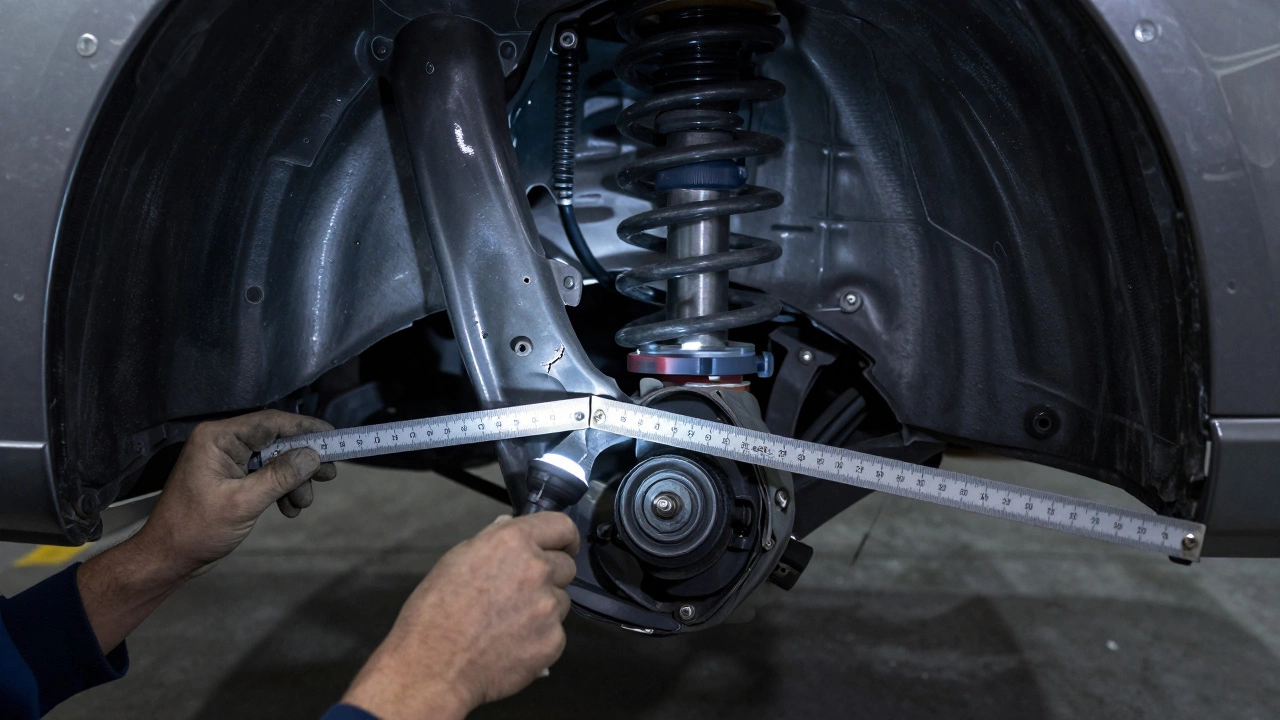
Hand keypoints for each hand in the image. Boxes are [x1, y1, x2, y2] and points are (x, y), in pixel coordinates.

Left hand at [78, 410, 335, 655]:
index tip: (335, 438)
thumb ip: (280, 476)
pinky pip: (266, 476)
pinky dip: (281, 490)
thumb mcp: (243, 502)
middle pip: (276, 441)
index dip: (305, 429)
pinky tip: (289, 509)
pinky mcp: (232, 479)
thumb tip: (313, 456)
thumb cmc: (197, 528)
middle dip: (302, 460)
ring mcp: (228, 461)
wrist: (168, 558)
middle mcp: (223, 443)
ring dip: (294, 481)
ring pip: (275, 461)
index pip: (270, 423)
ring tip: (303, 503)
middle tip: (329, 476)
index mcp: (218, 438)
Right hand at [341, 512, 579, 719]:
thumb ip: (492, 541)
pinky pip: (555, 632)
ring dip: (543, 608)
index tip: (563, 547)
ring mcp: (548, 607)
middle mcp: (537, 570)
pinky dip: (539, 638)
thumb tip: (509, 527)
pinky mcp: (553, 640)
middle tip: (522, 593)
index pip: (561, 527)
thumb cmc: (435, 613)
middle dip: (550, 576)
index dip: (565, 538)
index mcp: (513, 542)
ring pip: (560, 601)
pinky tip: (511, 645)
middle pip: (566, 566)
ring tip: (508, 623)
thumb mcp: (456, 561)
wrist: (434, 668)